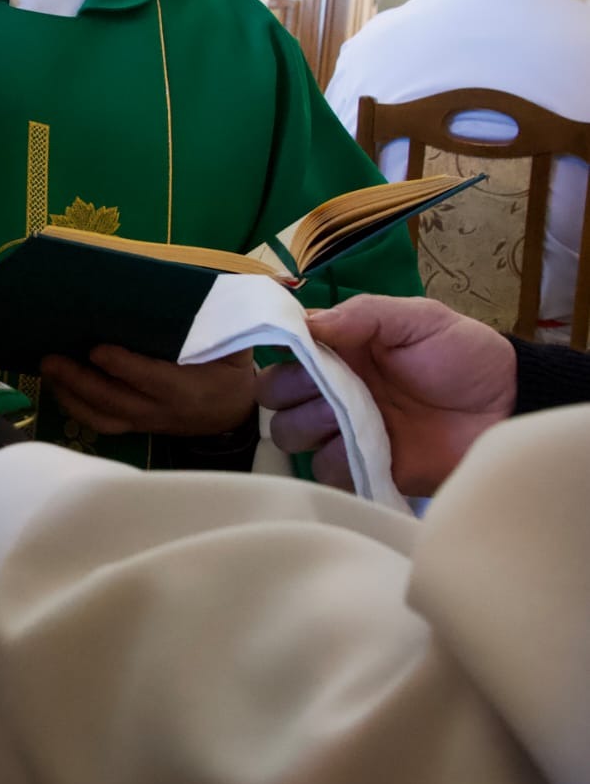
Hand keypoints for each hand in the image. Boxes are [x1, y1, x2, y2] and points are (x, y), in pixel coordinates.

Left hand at [41, 345, 254, 436]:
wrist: (235, 416)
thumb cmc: (231, 372)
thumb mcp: (234, 347)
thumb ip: (214, 324)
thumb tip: (185, 289)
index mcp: (187, 389)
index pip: (150, 379)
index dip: (122, 366)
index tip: (96, 349)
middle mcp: (162, 410)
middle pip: (114, 400)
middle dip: (79, 380)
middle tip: (51, 358)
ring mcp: (146, 421)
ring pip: (102, 416)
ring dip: (70, 395)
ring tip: (48, 370)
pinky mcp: (136, 426)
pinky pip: (102, 423)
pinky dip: (77, 407)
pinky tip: (59, 387)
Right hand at [253, 295, 516, 495]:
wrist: (508, 407)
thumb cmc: (465, 355)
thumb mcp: (420, 318)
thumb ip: (363, 314)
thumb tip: (306, 323)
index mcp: (343, 348)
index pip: (286, 348)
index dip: (280, 348)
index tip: (294, 348)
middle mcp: (335, 388)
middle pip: (275, 395)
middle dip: (288, 389)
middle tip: (321, 385)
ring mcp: (347, 430)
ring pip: (290, 433)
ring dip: (307, 423)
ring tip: (343, 416)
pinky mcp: (364, 467)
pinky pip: (325, 470)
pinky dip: (335, 458)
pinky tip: (363, 445)